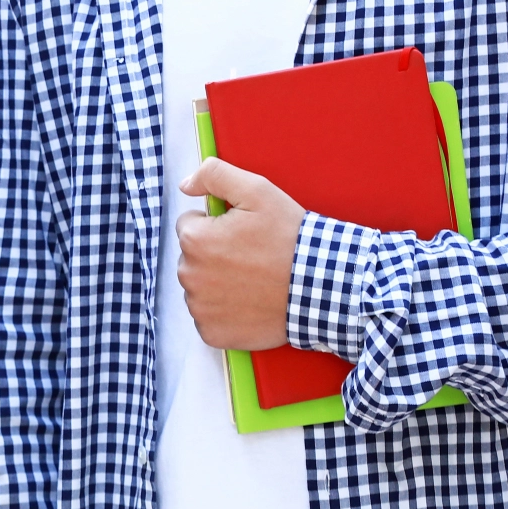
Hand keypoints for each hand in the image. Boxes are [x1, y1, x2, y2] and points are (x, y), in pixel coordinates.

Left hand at [176, 159, 305, 350]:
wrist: (322, 286)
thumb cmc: (288, 238)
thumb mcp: (257, 191)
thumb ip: (215, 175)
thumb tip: (185, 185)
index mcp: (194, 240)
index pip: (189, 225)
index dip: (216, 225)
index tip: (242, 233)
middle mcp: (190, 276)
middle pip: (192, 258)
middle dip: (214, 254)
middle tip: (250, 257)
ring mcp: (200, 309)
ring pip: (199, 287)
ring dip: (217, 282)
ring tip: (252, 279)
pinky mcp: (213, 333)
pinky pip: (208, 317)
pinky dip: (224, 312)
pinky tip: (249, 302)